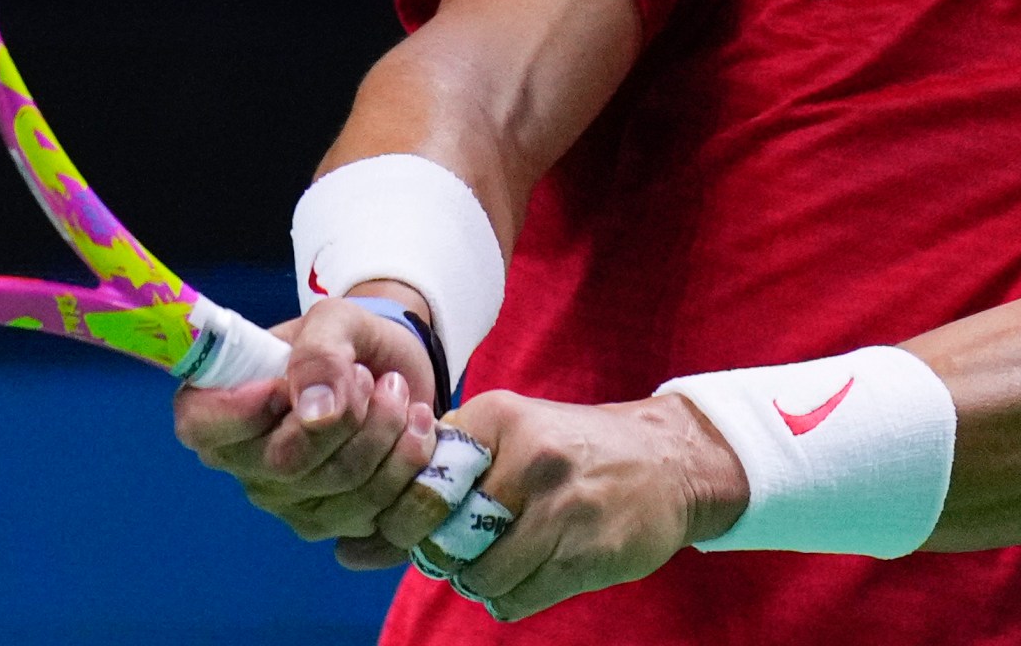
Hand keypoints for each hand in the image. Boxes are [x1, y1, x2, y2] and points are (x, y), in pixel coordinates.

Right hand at [173, 292, 442, 544]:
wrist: (395, 371)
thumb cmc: (348, 342)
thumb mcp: (336, 320)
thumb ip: (320, 351)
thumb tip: (315, 411)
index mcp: (219, 406)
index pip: (201, 427)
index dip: (243, 410)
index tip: (287, 384)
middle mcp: (245, 464)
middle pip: (287, 464)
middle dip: (348, 414)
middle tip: (369, 376)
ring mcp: (290, 502)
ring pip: (344, 488)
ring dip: (388, 430)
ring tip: (397, 392)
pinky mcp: (338, 525)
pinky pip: (383, 511)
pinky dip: (411, 460)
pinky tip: (415, 428)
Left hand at [350, 390, 749, 621]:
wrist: (669, 462)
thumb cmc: (571, 452)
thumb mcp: (509, 438)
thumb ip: (437, 481)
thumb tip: (350, 548)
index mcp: (497, 419)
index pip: (419, 483)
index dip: (406, 519)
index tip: (418, 526)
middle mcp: (527, 458)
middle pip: (444, 537)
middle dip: (445, 553)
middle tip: (466, 544)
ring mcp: (561, 508)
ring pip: (479, 576)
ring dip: (481, 579)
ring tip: (505, 555)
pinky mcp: (585, 554)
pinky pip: (515, 600)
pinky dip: (511, 597)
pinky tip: (534, 570)